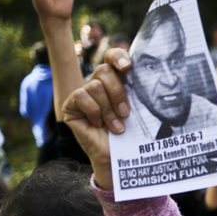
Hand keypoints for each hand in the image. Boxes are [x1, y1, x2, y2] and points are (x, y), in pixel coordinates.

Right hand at [61, 50, 134, 188]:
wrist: (117, 158)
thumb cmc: (130, 135)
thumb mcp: (136, 110)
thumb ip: (135, 91)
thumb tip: (146, 74)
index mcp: (115, 81)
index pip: (113, 57)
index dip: (119, 57)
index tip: (128, 68)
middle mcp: (97, 83)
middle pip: (104, 70)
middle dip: (118, 92)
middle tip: (125, 113)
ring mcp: (83, 93)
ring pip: (95, 85)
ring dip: (108, 109)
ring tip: (115, 126)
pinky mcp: (71, 104)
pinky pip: (82, 96)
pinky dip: (94, 112)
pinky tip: (97, 125)